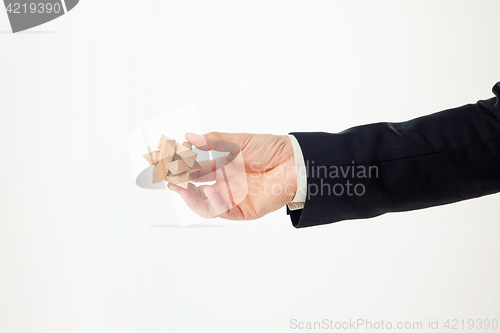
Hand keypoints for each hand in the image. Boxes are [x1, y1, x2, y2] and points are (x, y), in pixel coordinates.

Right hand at [167, 132, 296, 219]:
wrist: (294, 163)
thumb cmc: (271, 149)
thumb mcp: (238, 140)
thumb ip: (213, 140)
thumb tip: (189, 136)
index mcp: (226, 166)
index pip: (198, 168)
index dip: (182, 165)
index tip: (167, 159)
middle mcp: (227, 183)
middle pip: (197, 186)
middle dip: (180, 181)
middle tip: (166, 175)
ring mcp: (234, 197)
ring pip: (204, 201)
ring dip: (188, 194)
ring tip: (177, 184)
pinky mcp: (242, 209)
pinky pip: (219, 211)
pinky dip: (205, 204)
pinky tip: (196, 193)